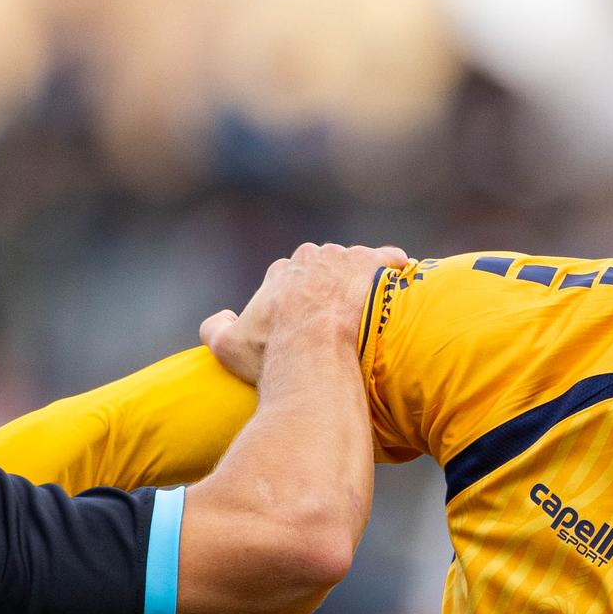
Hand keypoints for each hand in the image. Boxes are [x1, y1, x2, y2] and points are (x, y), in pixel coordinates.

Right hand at [201, 242, 408, 384]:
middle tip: (339, 320)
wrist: (316, 354)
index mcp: (281, 273)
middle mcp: (311, 258)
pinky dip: (394, 268)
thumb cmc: (273, 354)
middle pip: (324, 268)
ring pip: (355, 264)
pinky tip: (398, 282)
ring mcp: (344, 260)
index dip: (300, 302)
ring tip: (370, 309)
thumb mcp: (227, 348)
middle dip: (330, 288)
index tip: (309, 324)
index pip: (292, 279)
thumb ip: (214, 329)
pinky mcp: (375, 265)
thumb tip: (223, 317)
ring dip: (360, 281)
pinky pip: (389, 259)